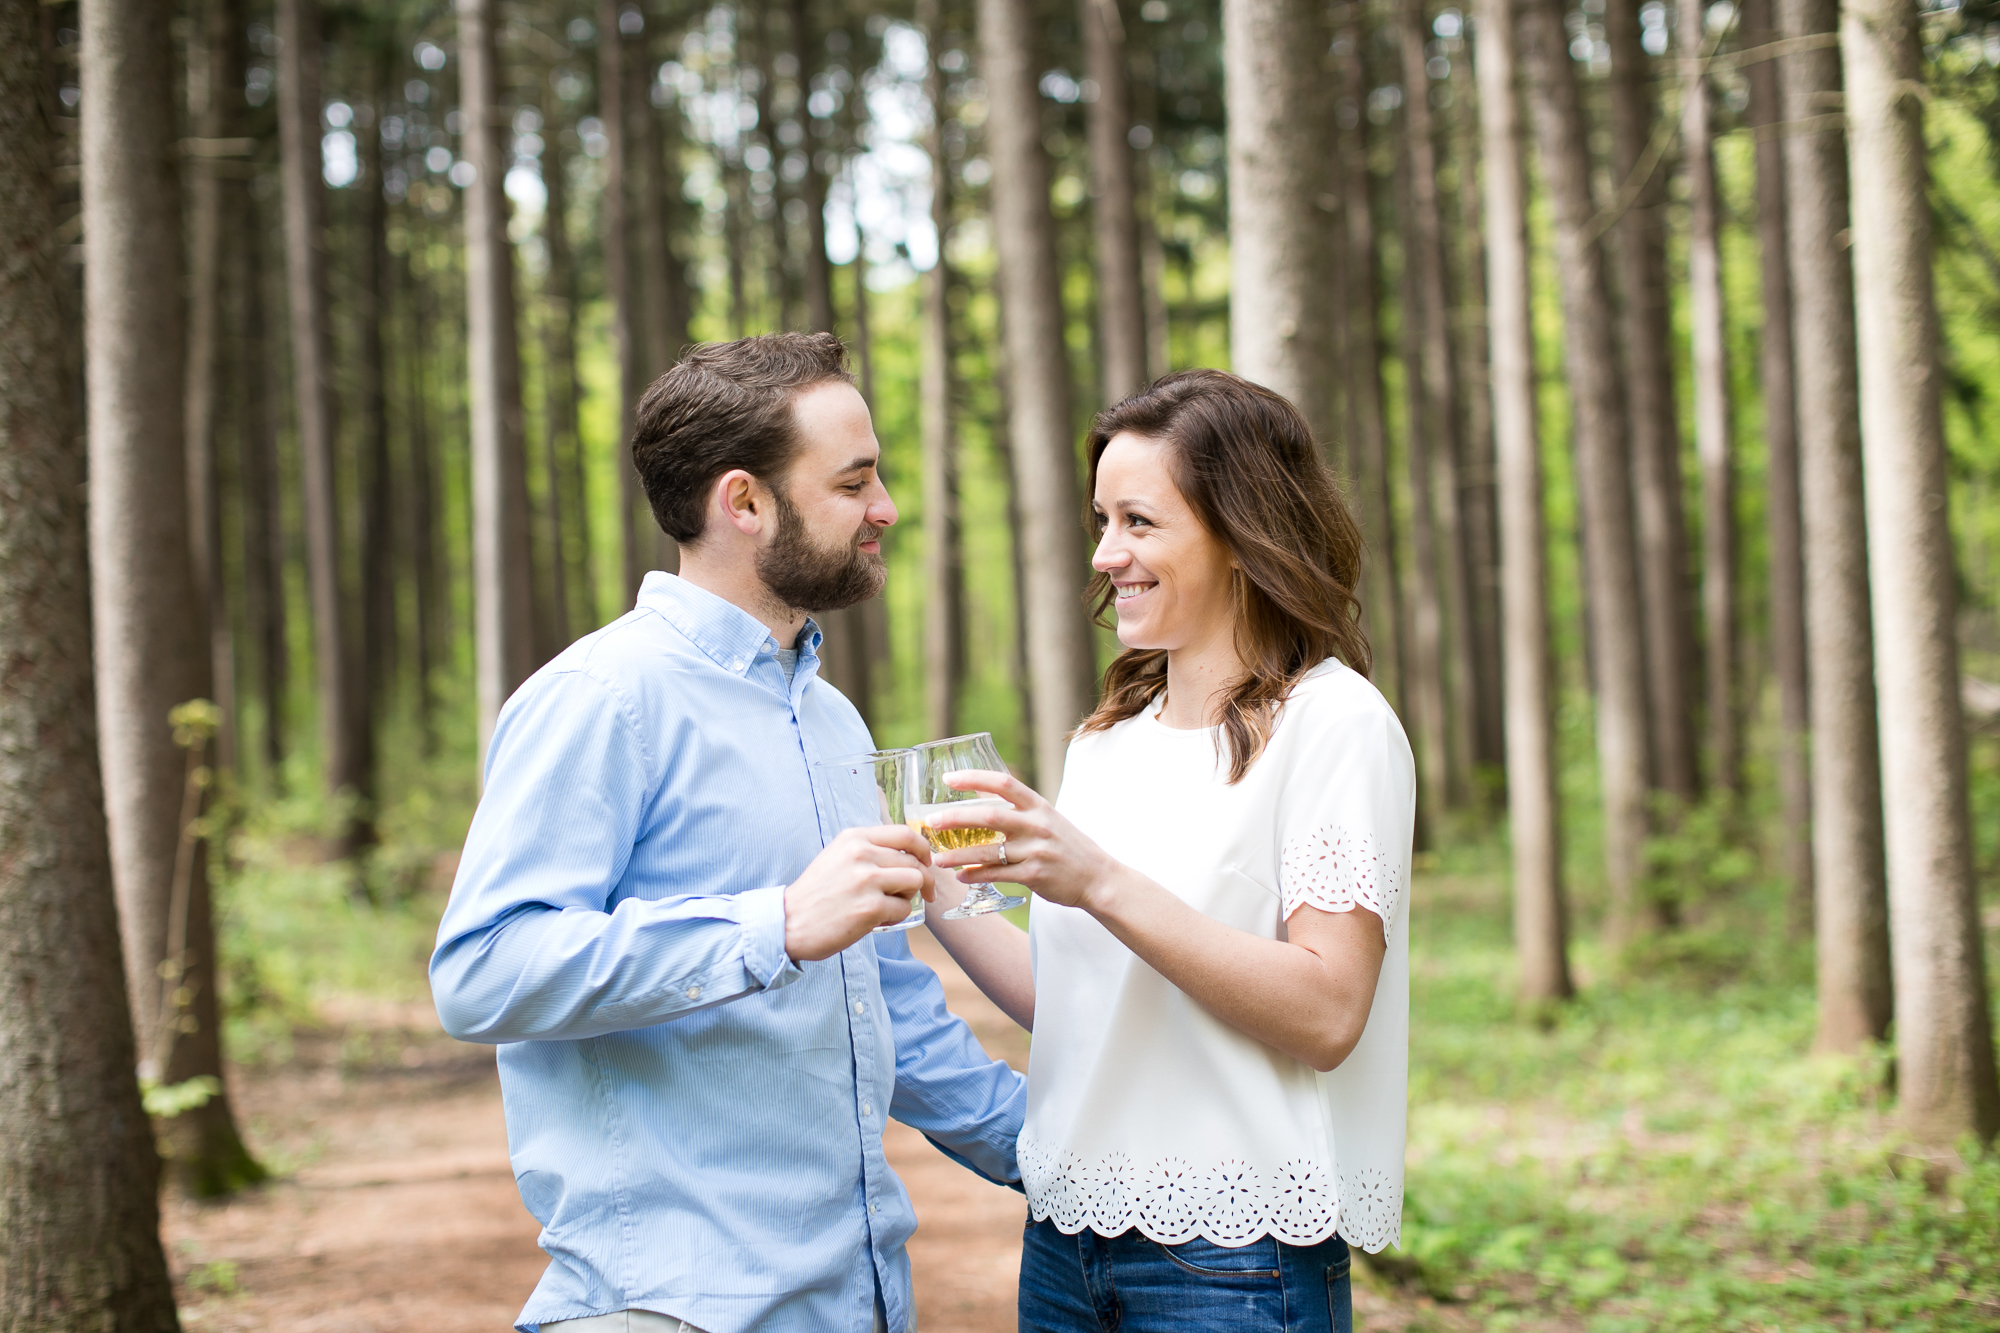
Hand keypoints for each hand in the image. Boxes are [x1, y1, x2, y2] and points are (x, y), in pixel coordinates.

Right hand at [785, 826, 933, 960]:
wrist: (789, 922)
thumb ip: (868, 849)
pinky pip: (903, 908)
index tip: (926, 863)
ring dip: (909, 896)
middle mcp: (861, 854)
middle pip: (914, 861)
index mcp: (854, 838)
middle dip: (922, 880)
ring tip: (891, 905)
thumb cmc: (816, 893)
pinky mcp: (870, 908)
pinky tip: (878, 920)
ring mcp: (867, 881)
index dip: (923, 849)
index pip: (905, 834)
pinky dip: (897, 917)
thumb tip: (908, 854)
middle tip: (921, 894)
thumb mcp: (838, 856)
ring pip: (915, 882)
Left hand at [924, 770, 1122, 910]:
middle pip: (989, 817)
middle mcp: (1037, 825)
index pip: (1004, 783)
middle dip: (956, 818)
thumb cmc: (1067, 846)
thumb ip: (1017, 808)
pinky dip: (976, 876)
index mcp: (1039, 806)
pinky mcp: (1035, 875)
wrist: (1098, 878)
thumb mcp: (1047, 818)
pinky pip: (998, 875)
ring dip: (958, 855)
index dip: (974, 778)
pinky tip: (961, 877)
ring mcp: (1036, 851)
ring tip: (937, 860)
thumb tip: (980, 793)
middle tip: (931, 821)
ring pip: (988, 852)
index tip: (948, 779)